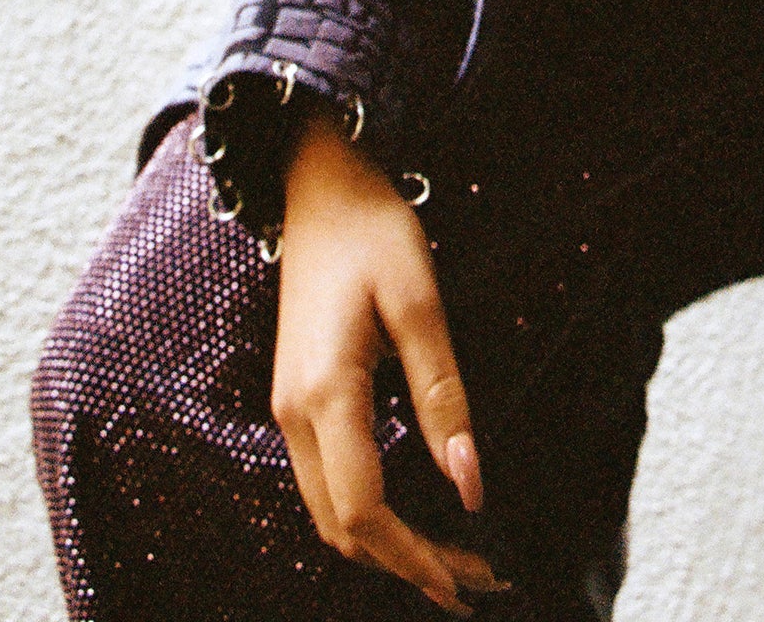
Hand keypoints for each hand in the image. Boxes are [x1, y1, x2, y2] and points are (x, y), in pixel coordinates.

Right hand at [272, 112, 506, 614]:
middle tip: (476, 582)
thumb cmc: (373, 229)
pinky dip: (366, 515)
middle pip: (343, 527)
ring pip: (329, 512)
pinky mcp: (295, 397)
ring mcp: (287, 407)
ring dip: (387, 546)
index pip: (364, 510)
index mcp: (324, 393)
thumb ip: (443, 394)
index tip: (465, 583)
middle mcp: (294, 413)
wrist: (317, 182)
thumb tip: (471, 483)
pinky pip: (324, 483)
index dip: (414, 557)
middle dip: (406, 564)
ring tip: (453, 559)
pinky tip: (409, 515)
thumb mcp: (420, 300)